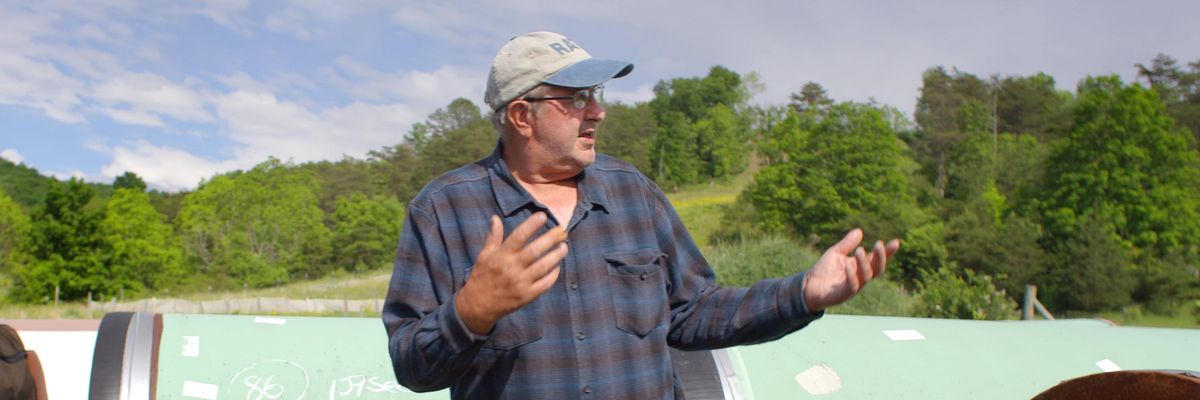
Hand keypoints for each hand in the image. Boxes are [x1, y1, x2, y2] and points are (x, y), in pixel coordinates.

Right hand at [456, 212, 568, 334]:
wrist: (479, 305)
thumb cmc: (482, 276)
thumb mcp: (484, 255)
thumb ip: (493, 237)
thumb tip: (496, 218)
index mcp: (501, 256)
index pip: (518, 237)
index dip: (531, 225)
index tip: (542, 216)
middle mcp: (512, 269)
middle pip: (535, 251)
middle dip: (550, 239)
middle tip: (562, 231)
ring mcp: (520, 283)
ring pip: (543, 267)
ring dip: (556, 256)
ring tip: (564, 246)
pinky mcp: (527, 296)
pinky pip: (545, 284)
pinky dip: (553, 274)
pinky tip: (557, 266)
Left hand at [802, 228, 899, 311]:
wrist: (808, 287)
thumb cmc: (823, 270)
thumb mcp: (835, 253)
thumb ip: (847, 244)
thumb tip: (859, 231)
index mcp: (859, 267)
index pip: (877, 259)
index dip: (887, 252)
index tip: (896, 242)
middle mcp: (860, 277)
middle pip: (877, 268)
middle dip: (880, 257)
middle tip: (878, 244)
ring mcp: (854, 286)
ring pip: (866, 277)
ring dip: (864, 263)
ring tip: (859, 250)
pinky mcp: (844, 294)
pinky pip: (852, 286)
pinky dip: (852, 276)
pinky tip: (849, 265)